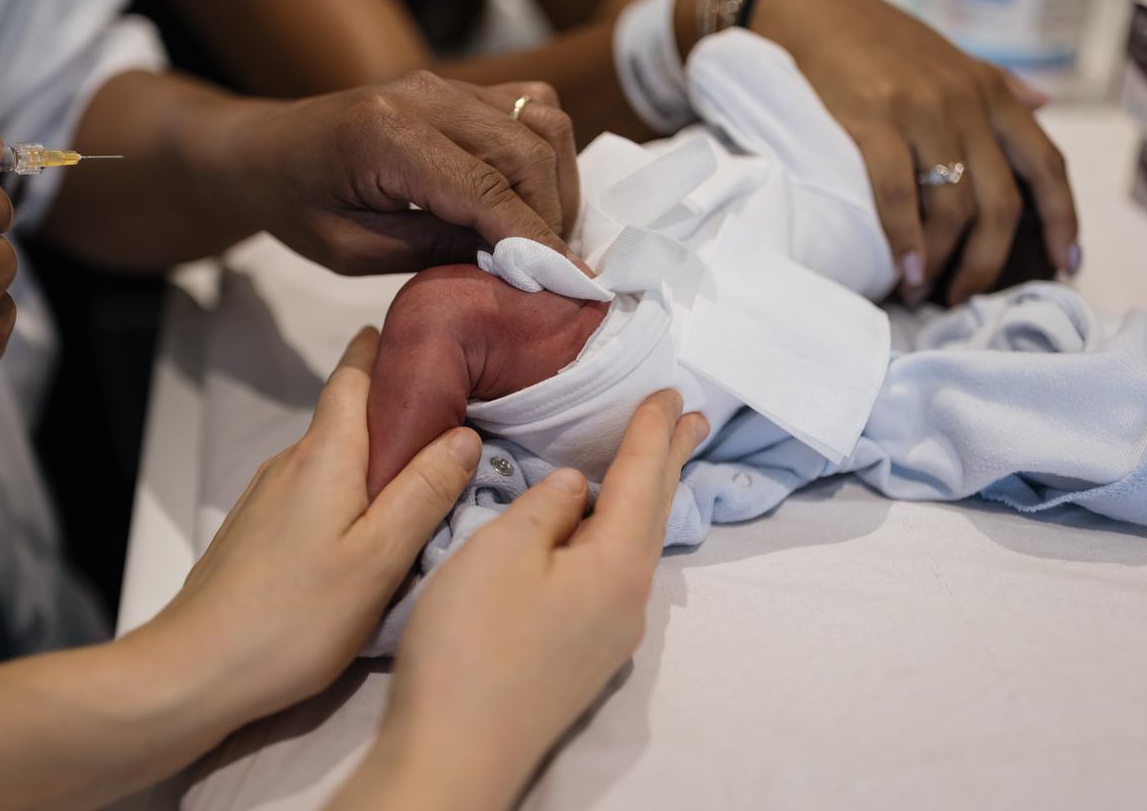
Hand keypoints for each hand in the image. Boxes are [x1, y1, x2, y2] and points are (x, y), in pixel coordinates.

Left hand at [133, 327, 482, 731]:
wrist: (195, 669)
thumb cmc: (294, 617)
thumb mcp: (379, 559)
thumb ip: (423, 493)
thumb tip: (464, 433)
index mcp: (325, 455)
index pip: (353, 375)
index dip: (383, 348)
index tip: (419, 333)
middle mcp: (291, 463)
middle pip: (345, 413)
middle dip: (392, 403)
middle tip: (450, 407)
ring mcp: (266, 497)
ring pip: (329, 456)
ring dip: (371, 452)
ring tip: (421, 469)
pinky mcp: (255, 532)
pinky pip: (311, 489)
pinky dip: (346, 487)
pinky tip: (366, 522)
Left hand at [233, 71, 579, 274]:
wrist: (266, 150)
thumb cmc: (296, 207)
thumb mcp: (352, 251)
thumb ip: (433, 251)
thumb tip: (514, 264)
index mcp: (385, 135)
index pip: (486, 188)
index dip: (535, 238)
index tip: (570, 281)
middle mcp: (425, 95)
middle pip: (527, 149)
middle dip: (552, 215)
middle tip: (551, 271)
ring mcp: (446, 83)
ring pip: (541, 120)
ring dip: (557, 182)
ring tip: (542, 236)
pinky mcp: (459, 86)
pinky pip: (528, 107)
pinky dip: (545, 153)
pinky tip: (529, 198)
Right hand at [330, 392, 707, 810]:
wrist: (455, 755)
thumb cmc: (472, 643)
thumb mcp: (500, 551)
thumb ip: (543, 508)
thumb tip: (574, 487)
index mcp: (617, 564)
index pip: (642, 479)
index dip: (652, 432)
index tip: (669, 392)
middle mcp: (628, 602)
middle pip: (652, 514)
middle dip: (669, 462)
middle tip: (692, 419)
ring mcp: (607, 638)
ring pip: (633, 548)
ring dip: (644, 499)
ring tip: (653, 465)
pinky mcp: (580, 660)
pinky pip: (611, 577)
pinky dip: (616, 536)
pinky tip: (603, 536)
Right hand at [746, 0, 1078, 304]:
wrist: (812, 9)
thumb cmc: (877, 40)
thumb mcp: (950, 57)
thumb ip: (998, 84)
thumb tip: (1044, 104)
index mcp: (990, 92)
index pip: (1047, 164)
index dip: (1063, 219)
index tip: (1064, 263)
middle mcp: (966, 103)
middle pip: (1001, 203)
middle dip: (987, 262)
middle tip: (963, 296)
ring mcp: (921, 112)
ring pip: (953, 207)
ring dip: (942, 262)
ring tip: (922, 290)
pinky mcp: (873, 121)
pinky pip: (898, 195)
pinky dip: (904, 242)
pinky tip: (902, 271)